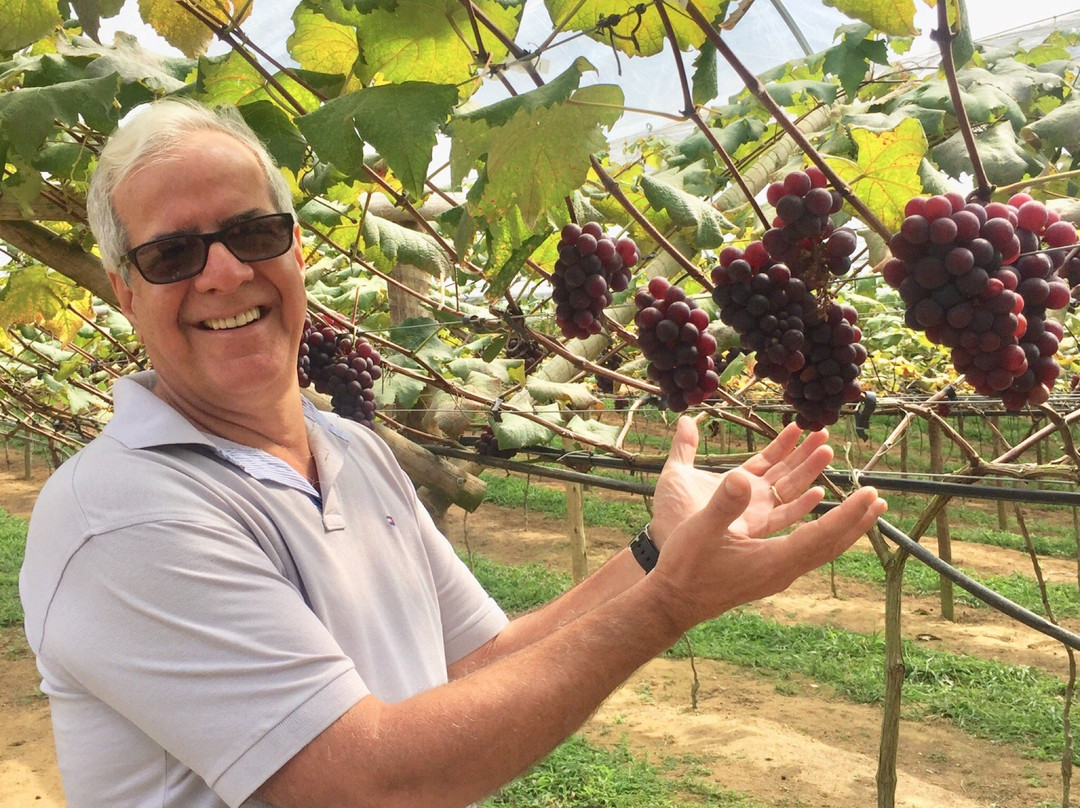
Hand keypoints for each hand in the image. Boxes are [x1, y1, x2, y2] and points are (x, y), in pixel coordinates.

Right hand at [647, 470, 886, 627]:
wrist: (674, 603)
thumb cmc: (686, 568)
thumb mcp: (701, 531)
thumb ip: (724, 505)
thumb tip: (742, 477)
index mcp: (773, 561)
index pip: (821, 536)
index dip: (848, 515)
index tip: (869, 494)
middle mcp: (782, 571)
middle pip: (830, 545)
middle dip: (856, 522)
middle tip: (878, 499)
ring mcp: (776, 574)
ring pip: (820, 549)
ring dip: (843, 527)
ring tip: (861, 510)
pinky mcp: (767, 572)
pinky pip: (805, 549)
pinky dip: (821, 532)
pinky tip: (818, 521)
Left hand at [650, 417, 836, 544]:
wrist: (663, 544)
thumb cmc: (669, 513)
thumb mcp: (675, 474)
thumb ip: (684, 447)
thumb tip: (684, 419)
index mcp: (735, 484)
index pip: (766, 460)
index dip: (783, 443)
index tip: (800, 425)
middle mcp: (750, 499)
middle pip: (784, 473)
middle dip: (804, 453)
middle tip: (824, 431)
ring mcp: (754, 515)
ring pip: (788, 490)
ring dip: (807, 471)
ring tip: (827, 450)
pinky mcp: (753, 530)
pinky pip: (782, 516)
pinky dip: (800, 505)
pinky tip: (818, 492)